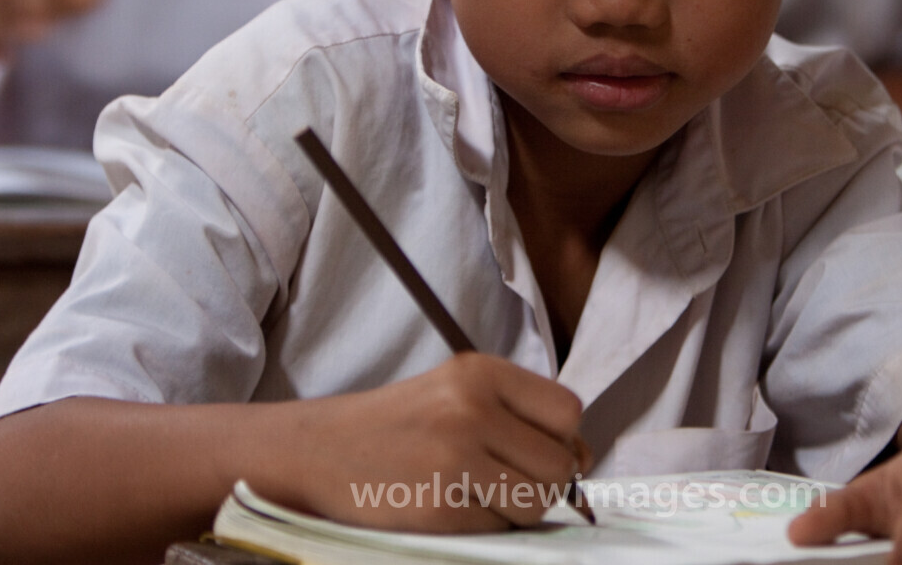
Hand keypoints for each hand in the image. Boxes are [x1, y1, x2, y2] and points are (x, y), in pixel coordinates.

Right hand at [265, 352, 589, 531]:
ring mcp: (455, 459)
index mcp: (480, 372)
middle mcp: (472, 409)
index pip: (567, 411)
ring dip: (517, 508)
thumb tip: (583, 459)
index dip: (561, 439)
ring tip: (476, 492)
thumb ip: (520, 417)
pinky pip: (499, 529)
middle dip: (543, 481)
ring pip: (537, 503)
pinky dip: (484, 525)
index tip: (535, 448)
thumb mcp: (457, 395)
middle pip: (559, 464)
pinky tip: (449, 504)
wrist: (318, 451)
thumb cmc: (397, 425)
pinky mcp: (440, 508)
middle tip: (502, 477)